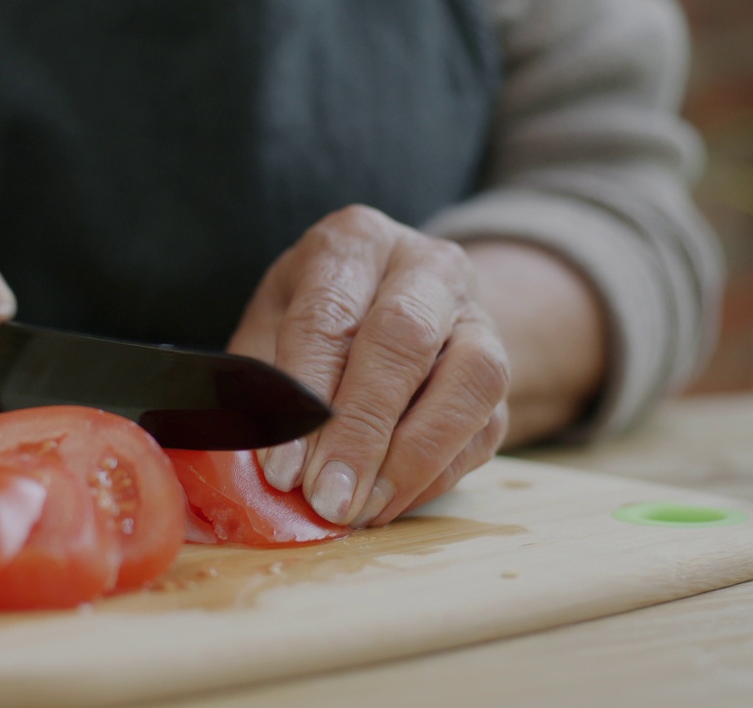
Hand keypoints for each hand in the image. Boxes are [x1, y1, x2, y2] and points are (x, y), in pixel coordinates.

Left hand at [228, 205, 508, 526]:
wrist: (389, 308)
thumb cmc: (312, 322)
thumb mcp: (270, 329)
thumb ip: (259, 384)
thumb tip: (250, 460)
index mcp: (355, 242)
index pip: (329, 315)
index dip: (306, 396)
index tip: (283, 470)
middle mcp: (427, 265)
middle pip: (404, 339)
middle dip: (362, 431)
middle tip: (328, 498)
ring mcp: (476, 317)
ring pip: (469, 380)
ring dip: (411, 459)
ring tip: (361, 511)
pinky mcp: (502, 374)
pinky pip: (483, 428)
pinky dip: (434, 477)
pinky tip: (387, 504)